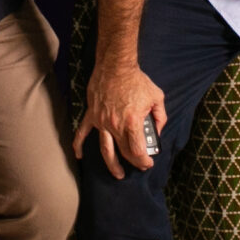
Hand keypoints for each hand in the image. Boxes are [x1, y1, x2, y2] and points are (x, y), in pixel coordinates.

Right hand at [71, 59, 167, 178]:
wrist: (116, 65)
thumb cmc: (136, 80)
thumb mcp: (156, 97)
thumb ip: (160, 116)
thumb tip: (158, 130)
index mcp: (132, 122)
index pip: (137, 151)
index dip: (144, 161)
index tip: (148, 163)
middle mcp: (115, 125)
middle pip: (124, 152)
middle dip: (133, 162)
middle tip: (139, 165)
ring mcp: (101, 121)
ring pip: (105, 149)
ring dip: (112, 164)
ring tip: (118, 174)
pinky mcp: (92, 115)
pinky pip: (83, 132)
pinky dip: (79, 145)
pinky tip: (79, 155)